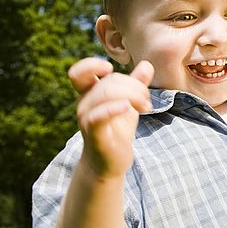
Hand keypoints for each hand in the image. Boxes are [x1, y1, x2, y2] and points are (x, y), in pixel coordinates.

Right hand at [69, 58, 153, 178]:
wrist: (110, 163)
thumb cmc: (117, 131)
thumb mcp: (129, 104)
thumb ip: (135, 84)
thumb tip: (146, 65)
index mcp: (90, 94)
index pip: (79, 72)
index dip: (91, 65)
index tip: (110, 68)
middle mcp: (84, 104)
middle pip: (109, 82)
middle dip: (135, 87)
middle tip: (147, 102)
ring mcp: (86, 118)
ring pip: (106, 93)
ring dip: (133, 96)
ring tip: (146, 108)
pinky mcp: (93, 133)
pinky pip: (98, 116)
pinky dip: (113, 108)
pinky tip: (127, 108)